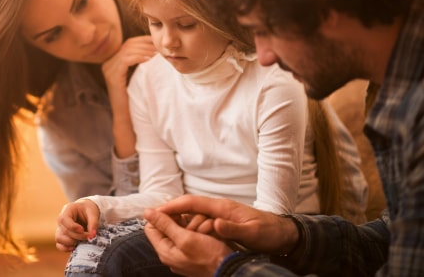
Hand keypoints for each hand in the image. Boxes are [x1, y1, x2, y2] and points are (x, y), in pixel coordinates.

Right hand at [55, 199, 99, 251]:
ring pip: (59, 238)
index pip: (64, 219)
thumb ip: (93, 223)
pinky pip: (59, 244)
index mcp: (68, 209)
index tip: (82, 230)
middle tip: (89, 236)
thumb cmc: (88, 209)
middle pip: (65, 230)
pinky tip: (75, 247)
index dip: (72, 227)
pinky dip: (66, 248)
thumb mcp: (93, 212)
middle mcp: (61, 219)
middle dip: (78, 236)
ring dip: (70, 242)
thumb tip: (92, 235)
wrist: (87, 211)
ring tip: (81, 241)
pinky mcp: (62, 236)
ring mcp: (60, 228)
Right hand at [102, 35, 154, 94]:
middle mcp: (107, 63)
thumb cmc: (135, 96)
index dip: (144, 40)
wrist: (126, 116)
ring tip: (157, 54)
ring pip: (127, 51)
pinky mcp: (112, 76)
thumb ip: (139, 63)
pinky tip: (149, 60)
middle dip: (146, 44)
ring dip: (145, 50)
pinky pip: (125, 60)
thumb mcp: (137, 76)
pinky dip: (138, 57)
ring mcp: (108, 69)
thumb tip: (155, 49)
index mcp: (112, 61)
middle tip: (160, 48)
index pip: (129, 43)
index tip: (158, 42)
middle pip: (128, 45)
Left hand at [144, 208, 230, 276]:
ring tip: (206, 229)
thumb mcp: (185, 238)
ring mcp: (183, 253)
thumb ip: (165, 225)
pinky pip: (193, 235)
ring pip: (183, 228)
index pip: (151, 227)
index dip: (161, 215)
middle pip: (168, 226)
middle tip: (195, 222)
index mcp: (164, 250)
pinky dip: (200, 230)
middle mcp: (171, 252)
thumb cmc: (208, 257)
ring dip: (194, 224)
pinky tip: (209, 231)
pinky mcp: (194, 252)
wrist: (230, 271)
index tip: (176, 211)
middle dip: (182, 220)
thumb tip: (146, 212)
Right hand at [152, 194, 297, 253]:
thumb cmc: (269, 233)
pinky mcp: (223, 222)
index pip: (192, 202)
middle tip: (152, 221)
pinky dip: (189, 224)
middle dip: (170, 212)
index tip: (157, 210)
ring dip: (179, 220)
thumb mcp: (253, 233)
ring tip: (163, 228)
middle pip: (188, 207)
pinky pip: (200, 221)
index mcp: (223, 207)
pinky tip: (183, 232)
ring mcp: (221, 214)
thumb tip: (214, 223)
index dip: (173, 205)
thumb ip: (233, 228)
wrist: (284, 234)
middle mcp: (219, 208)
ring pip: (193, 214)